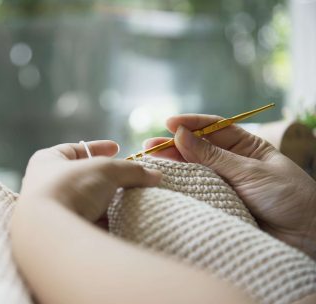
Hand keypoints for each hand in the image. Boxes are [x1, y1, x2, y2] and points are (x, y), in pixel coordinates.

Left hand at [19, 140, 161, 221]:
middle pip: (83, 178)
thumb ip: (131, 170)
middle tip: (128, 180)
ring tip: (128, 203)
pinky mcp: (60, 233)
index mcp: (47, 161)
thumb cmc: (72, 189)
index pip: (75, 149)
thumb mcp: (107, 170)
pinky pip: (86, 224)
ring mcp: (51, 211)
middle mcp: (44, 185)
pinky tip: (118, 223)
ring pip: (86, 203)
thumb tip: (155, 176)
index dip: (98, 148)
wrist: (50, 233)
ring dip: (106, 204)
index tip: (117, 149)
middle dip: (107, 180)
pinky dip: (103, 223)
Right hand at [143, 114, 315, 257]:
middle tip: (149, 146)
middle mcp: (231, 163)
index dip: (191, 123)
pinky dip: (178, 185)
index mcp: (245, 147)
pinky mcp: (217, 203)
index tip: (169, 123)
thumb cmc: (287, 196)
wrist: (304, 236)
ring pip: (192, 170)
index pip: (214, 128)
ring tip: (150, 160)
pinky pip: (195, 191)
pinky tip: (162, 180)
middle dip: (173, 145)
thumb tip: (180, 135)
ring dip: (171, 164)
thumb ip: (213, 156)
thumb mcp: (250, 171)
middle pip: (197, 149)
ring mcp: (223, 184)